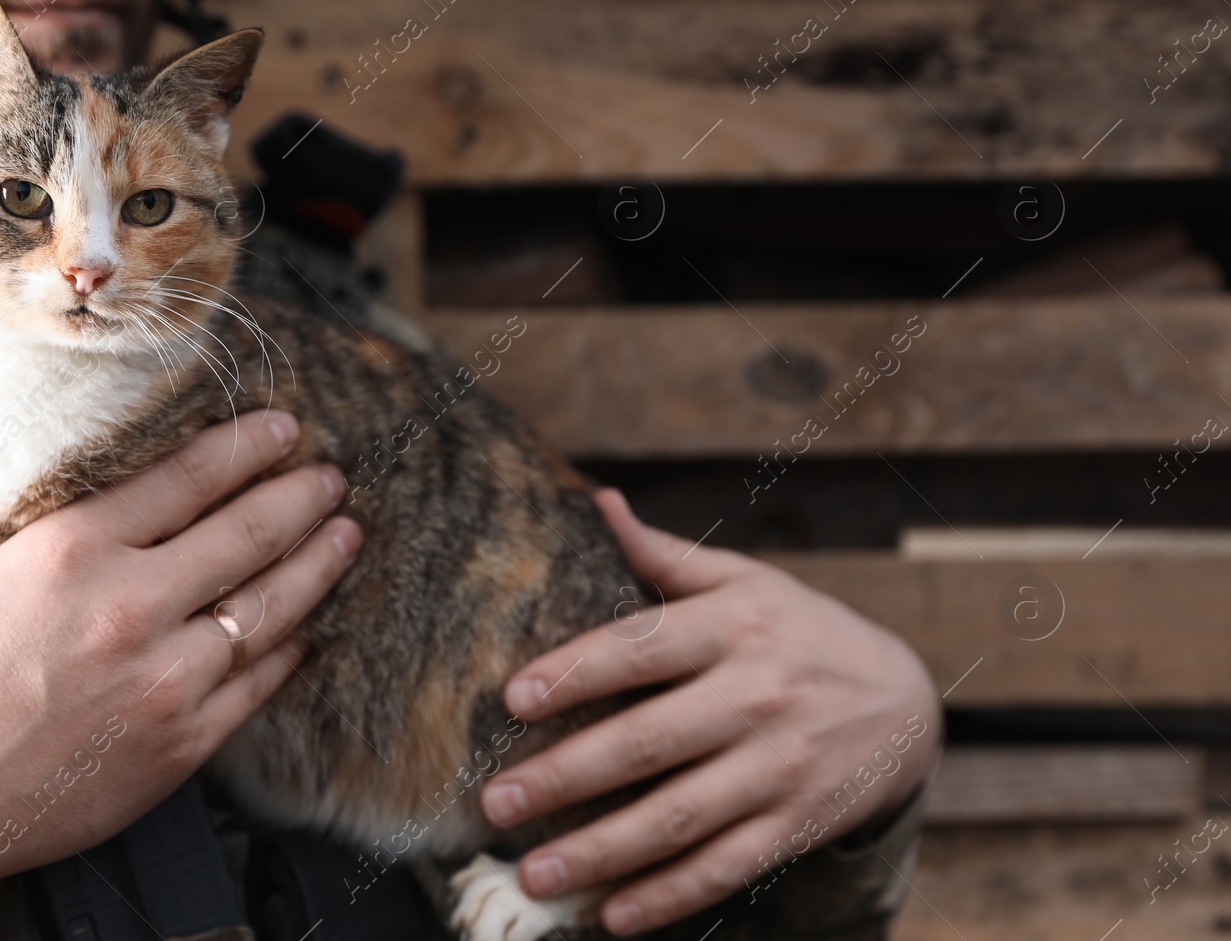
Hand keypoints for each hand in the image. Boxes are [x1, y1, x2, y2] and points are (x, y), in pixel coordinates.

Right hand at [0, 410, 359, 938]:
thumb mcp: (2, 567)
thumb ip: (85, 527)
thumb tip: (167, 488)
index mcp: (75, 549)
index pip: (187, 477)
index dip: (246, 446)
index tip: (283, 427)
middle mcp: (129, 605)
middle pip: (246, 533)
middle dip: (301, 496)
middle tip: (330, 476)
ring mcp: (165, 677)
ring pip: (270, 604)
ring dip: (318, 563)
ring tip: (345, 535)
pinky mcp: (185, 739)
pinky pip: (259, 679)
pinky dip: (290, 645)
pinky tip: (309, 623)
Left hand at [479, 489, 939, 934]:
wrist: (907, 704)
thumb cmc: (801, 632)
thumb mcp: (746, 581)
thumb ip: (665, 555)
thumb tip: (597, 502)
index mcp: (734, 627)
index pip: (642, 647)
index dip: (576, 672)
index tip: (512, 698)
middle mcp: (756, 697)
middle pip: (646, 742)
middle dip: (564, 777)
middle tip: (494, 802)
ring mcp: (779, 768)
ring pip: (677, 817)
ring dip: (600, 852)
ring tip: (533, 871)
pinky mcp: (796, 825)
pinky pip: (724, 868)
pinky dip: (668, 895)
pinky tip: (612, 915)